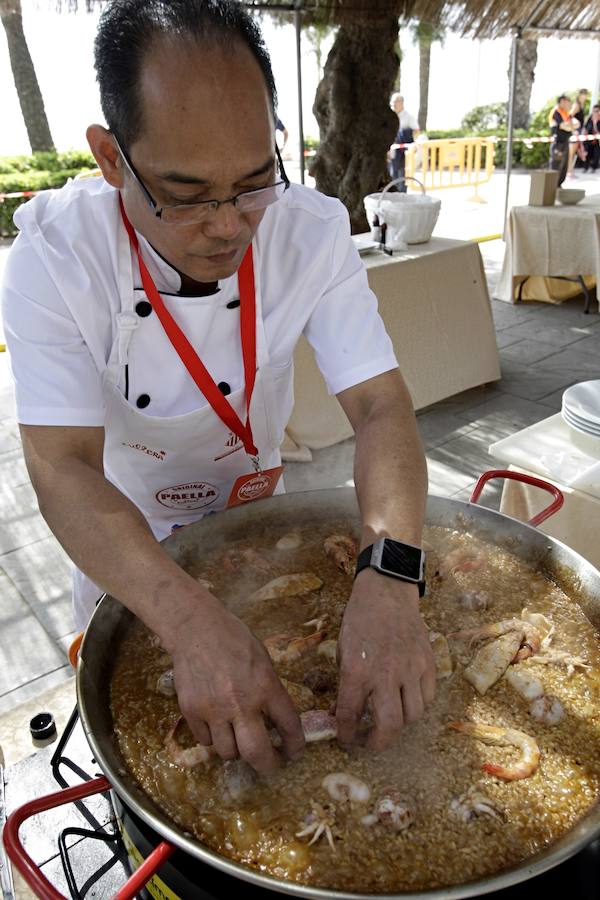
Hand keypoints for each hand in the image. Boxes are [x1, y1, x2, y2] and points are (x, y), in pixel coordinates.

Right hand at [160, 593, 304, 774]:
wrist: (196, 629)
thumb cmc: (234, 640)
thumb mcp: (264, 661)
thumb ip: (270, 692)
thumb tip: (277, 722)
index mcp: (265, 686)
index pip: (288, 726)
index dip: (295, 746)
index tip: (295, 753)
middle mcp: (240, 703)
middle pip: (257, 753)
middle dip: (268, 766)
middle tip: (272, 766)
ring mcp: (213, 710)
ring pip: (228, 753)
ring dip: (237, 751)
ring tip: (239, 739)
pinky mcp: (191, 712)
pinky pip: (206, 741)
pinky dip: (214, 739)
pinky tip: (217, 726)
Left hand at [335, 568, 435, 750]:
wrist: (386, 593)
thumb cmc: (359, 620)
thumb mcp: (342, 650)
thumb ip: (344, 684)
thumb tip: (341, 714)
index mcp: (357, 670)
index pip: (350, 715)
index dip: (346, 735)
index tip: (345, 740)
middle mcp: (386, 674)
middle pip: (390, 726)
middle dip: (378, 743)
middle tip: (370, 742)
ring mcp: (411, 669)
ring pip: (413, 715)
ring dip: (399, 724)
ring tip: (388, 719)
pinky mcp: (428, 664)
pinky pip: (428, 697)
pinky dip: (417, 705)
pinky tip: (406, 700)